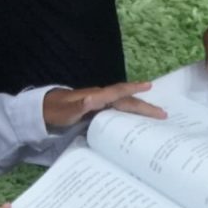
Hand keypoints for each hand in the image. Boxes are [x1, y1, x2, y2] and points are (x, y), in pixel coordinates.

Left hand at [42, 80, 165, 130]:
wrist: (45, 111)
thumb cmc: (56, 111)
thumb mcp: (66, 112)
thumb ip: (79, 106)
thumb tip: (94, 99)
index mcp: (96, 96)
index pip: (118, 92)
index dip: (134, 89)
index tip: (150, 87)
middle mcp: (101, 97)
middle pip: (126, 100)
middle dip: (144, 105)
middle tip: (162, 114)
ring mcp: (100, 103)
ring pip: (123, 104)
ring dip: (139, 108)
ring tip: (155, 115)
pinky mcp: (98, 109)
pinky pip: (118, 110)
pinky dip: (129, 113)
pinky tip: (135, 120)